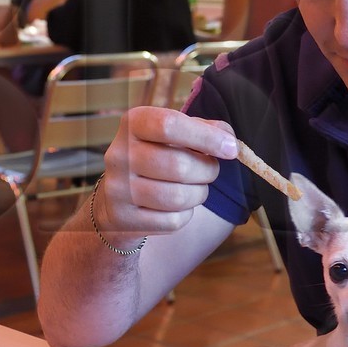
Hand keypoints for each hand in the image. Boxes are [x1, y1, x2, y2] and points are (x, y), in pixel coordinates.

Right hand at [93, 107, 236, 241]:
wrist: (116, 200)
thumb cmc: (156, 157)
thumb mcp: (175, 135)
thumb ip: (204, 129)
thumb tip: (230, 143)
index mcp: (133, 124)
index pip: (169, 125)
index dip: (206, 137)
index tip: (231, 149)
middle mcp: (119, 154)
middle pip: (179, 165)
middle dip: (207, 171)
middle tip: (210, 170)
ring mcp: (118, 188)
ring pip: (178, 197)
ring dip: (199, 194)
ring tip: (196, 189)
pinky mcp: (123, 218)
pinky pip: (171, 222)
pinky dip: (184, 216)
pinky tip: (177, 207)